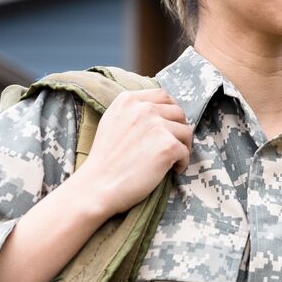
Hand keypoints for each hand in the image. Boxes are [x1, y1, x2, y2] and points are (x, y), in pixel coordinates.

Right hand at [70, 88, 191, 217]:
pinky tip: (171, 171)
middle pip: (178, 112)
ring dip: (182, 146)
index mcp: (128, 100)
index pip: (162, 96)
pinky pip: (186, 152)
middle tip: (173, 146)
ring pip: (185, 131)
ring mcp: (156, 126)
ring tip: (172, 160)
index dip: (170, 111)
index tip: (170, 126)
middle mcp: (144, 108)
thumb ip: (133, 111)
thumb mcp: (112, 122)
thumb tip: (160, 110)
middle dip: (178, 129)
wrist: (96, 186)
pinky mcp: (167, 146)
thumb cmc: (104, 160)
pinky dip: (182, 163)